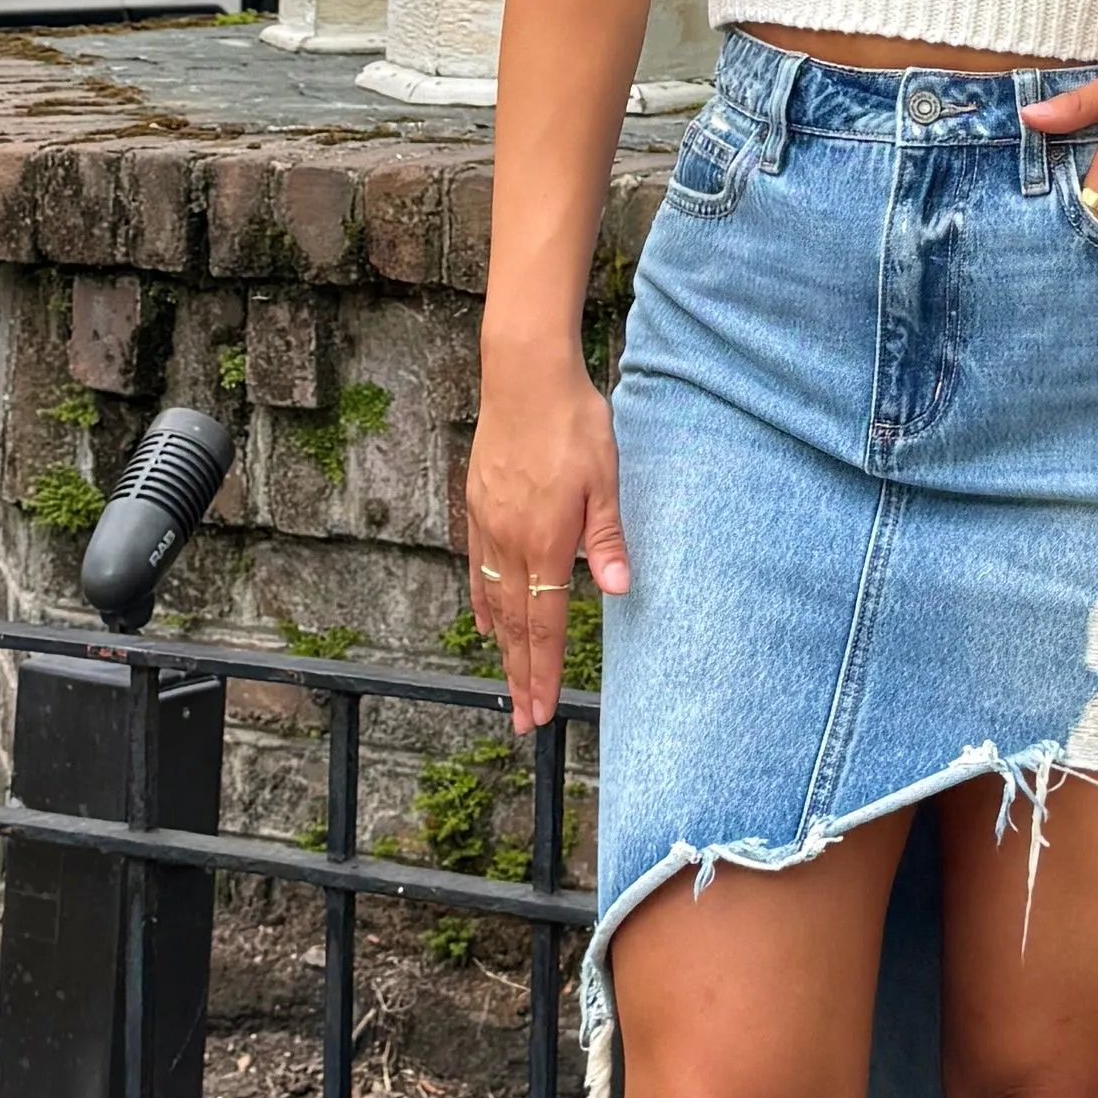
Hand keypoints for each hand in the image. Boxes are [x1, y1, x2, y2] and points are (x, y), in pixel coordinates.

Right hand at [463, 361, 628, 731]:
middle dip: (520, 674)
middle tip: (523, 721)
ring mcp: (489, 524)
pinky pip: (478, 567)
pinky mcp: (479, 506)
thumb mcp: (605, 477)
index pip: (543, 622)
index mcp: (545, 540)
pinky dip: (481, 600)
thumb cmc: (573, 422)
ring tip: (508, 683)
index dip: (544, 670)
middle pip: (514, 623)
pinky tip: (484, 622)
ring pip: (493, 600)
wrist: (524, 375)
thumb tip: (619, 588)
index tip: (542, 709)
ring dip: (502, 647)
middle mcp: (510, 540)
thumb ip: (608, 536)